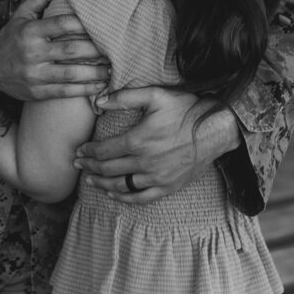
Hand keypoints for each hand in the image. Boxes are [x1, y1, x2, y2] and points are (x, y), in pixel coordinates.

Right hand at [0, 0, 108, 101]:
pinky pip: (65, 92)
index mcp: (30, 32)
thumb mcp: (21, 14)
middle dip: (95, 50)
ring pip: (70, 74)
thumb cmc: (11, 37)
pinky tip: (100, 86)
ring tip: (111, 69)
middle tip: (113, 48)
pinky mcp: (37, 92)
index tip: (100, 25)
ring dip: (95, 73)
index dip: (82, 25)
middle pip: (70, 50)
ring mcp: (35, 74)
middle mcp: (33, 53)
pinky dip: (85, 90)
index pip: (61, 25)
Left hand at [72, 87, 239, 203]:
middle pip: (108, 169)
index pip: (103, 151)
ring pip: (121, 186)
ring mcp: (156, 177)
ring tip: (90, 180)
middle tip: (77, 164)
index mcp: (137, 141)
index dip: (88, 152)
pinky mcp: (169, 186)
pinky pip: (141, 198)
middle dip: (89, 167)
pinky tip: (114, 194)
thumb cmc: (186, 109)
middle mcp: (144, 163)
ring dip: (102, 183)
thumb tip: (99, 100)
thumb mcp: (155, 95)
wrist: (216, 129)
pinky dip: (124, 198)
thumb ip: (124, 97)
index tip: (79, 151)